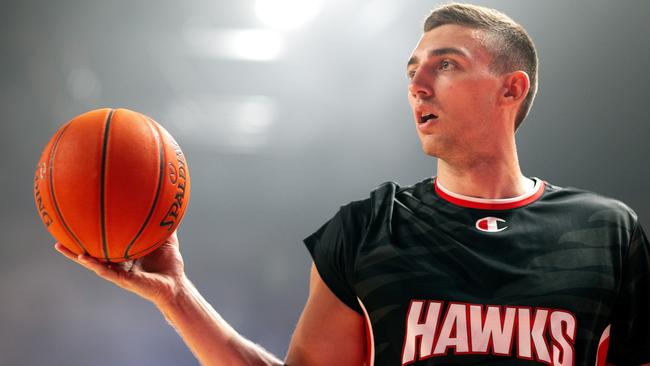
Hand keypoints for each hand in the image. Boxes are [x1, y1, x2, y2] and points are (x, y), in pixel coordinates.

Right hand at [54, 231, 185, 305]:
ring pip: (92, 263)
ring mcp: (118, 271)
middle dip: (75, 244)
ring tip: (60, 246)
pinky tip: (82, 257)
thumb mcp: (167, 240)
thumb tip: (170, 203)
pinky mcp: (122, 279)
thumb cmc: (170, 264)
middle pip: (93, 252)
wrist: (175, 284)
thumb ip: (165, 225)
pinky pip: (105, 271)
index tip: (80, 220)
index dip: (93, 234)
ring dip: (75, 255)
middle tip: (59, 233)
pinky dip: (93, 264)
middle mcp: (118, 262)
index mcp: (125, 254)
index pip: (105, 242)